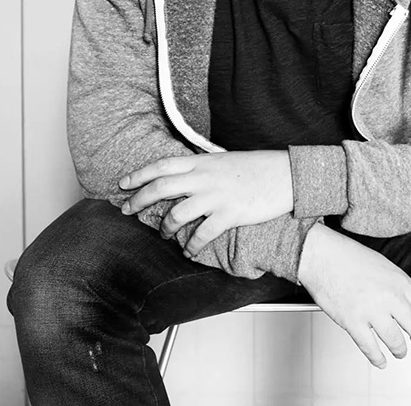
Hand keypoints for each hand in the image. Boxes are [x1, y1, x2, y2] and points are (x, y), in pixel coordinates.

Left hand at [119, 151, 292, 255]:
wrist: (287, 175)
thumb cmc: (257, 167)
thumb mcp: (224, 160)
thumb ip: (203, 168)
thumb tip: (185, 175)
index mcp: (202, 162)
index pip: (162, 165)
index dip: (139, 174)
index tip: (124, 184)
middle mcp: (205, 178)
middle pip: (161, 188)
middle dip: (139, 200)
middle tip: (127, 210)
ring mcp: (216, 196)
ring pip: (177, 214)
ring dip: (165, 227)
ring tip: (164, 234)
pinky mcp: (229, 215)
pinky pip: (202, 234)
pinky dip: (191, 245)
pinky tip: (189, 251)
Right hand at [297, 223, 410, 367]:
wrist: (321, 255)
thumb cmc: (347, 256)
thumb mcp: (383, 265)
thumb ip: (398, 286)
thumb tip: (409, 305)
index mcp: (399, 281)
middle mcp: (389, 296)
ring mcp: (371, 310)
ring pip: (396, 341)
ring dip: (400, 351)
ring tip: (399, 352)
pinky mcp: (352, 321)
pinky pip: (370, 348)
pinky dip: (377, 359)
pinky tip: (380, 361)